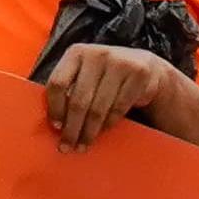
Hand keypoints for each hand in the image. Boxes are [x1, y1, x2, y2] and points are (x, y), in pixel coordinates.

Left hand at [40, 42, 181, 149]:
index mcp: (76, 52)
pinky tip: (101, 131)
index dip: (55, 108)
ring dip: (89, 132)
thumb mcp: (84, 72)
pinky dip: (108, 124)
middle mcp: (96, 55)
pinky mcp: (138, 75)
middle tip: (67, 146)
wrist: (143, 65)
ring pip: (99, 108)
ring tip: (83, 144)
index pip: (58, 83)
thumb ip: (69, 88)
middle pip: (78, 100)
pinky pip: (118, 109)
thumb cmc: (104, 74)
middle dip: (72, 128)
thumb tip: (54, 122)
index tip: (56, 127)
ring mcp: (119, 63)